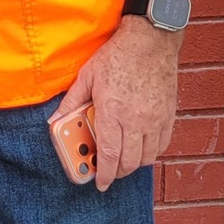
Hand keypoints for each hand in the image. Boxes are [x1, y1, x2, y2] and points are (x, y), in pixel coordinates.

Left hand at [53, 20, 179, 191]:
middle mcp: (136, 120)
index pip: (108, 155)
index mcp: (112, 111)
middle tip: (108, 171)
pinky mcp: (169, 114)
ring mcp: (155, 119)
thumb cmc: (118, 55)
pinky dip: (152, 152)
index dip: (103, 174)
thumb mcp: (87, 76)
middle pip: (129, 162)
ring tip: (124, 159)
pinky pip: (162, 144)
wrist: (151, 39)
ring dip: (135, 164)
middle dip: (117, 172)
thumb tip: (55, 119)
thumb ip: (71, 101)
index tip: (99, 183)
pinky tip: (142, 147)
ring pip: (147, 157)